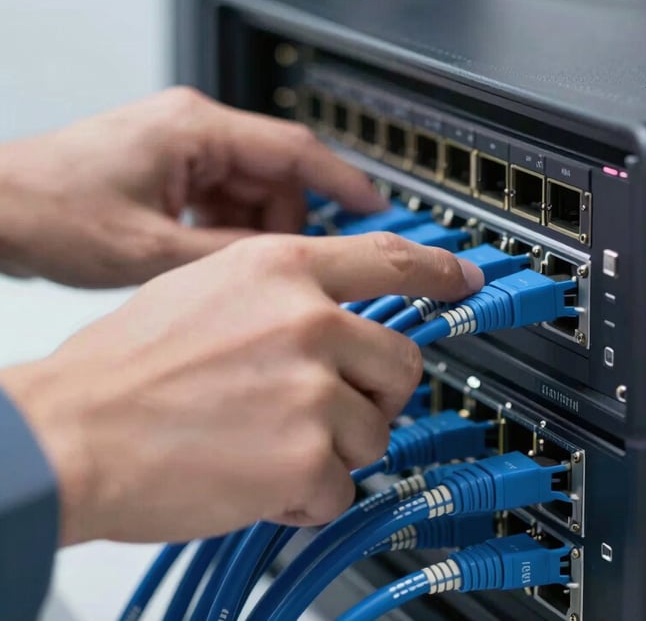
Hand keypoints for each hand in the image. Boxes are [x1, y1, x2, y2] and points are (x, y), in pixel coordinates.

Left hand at [0, 87, 383, 286]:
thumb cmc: (47, 211)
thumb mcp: (148, 250)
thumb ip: (225, 256)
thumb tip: (283, 268)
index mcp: (195, 129)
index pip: (295, 150)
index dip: (343, 183)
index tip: (375, 207)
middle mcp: (192, 129)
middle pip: (273, 174)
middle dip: (283, 223)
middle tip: (285, 267)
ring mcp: (178, 147)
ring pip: (247, 189)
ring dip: (248, 230)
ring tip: (227, 269)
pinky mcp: (165, 167)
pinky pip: (218, 196)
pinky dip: (221, 228)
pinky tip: (203, 257)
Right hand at [0, 232, 483, 543]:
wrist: (71, 431)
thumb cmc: (128, 365)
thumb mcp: (210, 288)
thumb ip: (287, 293)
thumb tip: (342, 313)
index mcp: (282, 269)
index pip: (389, 259)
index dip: (440, 272)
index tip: (466, 280)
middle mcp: (307, 320)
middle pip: (401, 360)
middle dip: (373, 391)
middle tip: (322, 405)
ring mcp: (312, 388)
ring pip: (376, 428)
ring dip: (333, 446)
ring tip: (265, 440)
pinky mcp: (306, 459)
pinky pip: (343, 485)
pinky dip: (308, 493)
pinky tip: (255, 476)